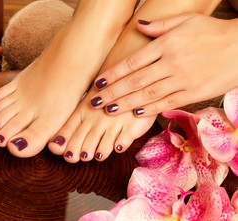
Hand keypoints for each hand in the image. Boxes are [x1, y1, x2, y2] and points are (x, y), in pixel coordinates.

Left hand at [90, 13, 237, 116]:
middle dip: (113, 92)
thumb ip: (160, 24)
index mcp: (167, 44)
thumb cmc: (212, 32)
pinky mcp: (193, 93)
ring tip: (109, 110)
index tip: (98, 83)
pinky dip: (151, 109)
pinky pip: (167, 103)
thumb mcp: (186, 21)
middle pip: (135, 81)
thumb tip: (139, 26)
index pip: (132, 62)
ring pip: (148, 94)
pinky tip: (136, 113)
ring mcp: (182, 79)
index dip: (113, 74)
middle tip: (94, 102)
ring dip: (126, 104)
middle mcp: (171, 63)